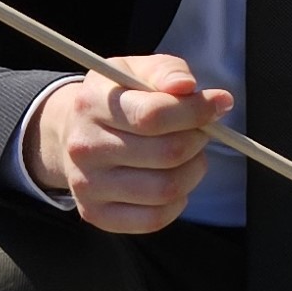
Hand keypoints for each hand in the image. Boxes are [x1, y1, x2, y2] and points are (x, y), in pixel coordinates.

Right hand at [25, 54, 233, 233]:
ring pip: (165, 188)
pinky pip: (153, 219)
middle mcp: (84, 145)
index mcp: (91, 102)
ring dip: (193, 170)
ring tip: (190, 155)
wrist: (73, 133)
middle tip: (200, 131)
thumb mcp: (134, 70)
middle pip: (166, 153)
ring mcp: (87, 184)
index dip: (195, 111)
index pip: (153, 114)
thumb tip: (188, 87)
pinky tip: (173, 180)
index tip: (218, 104)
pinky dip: (177, 203)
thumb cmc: (116, 98)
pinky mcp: (96, 214)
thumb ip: (165, 71)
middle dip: (197, 140)